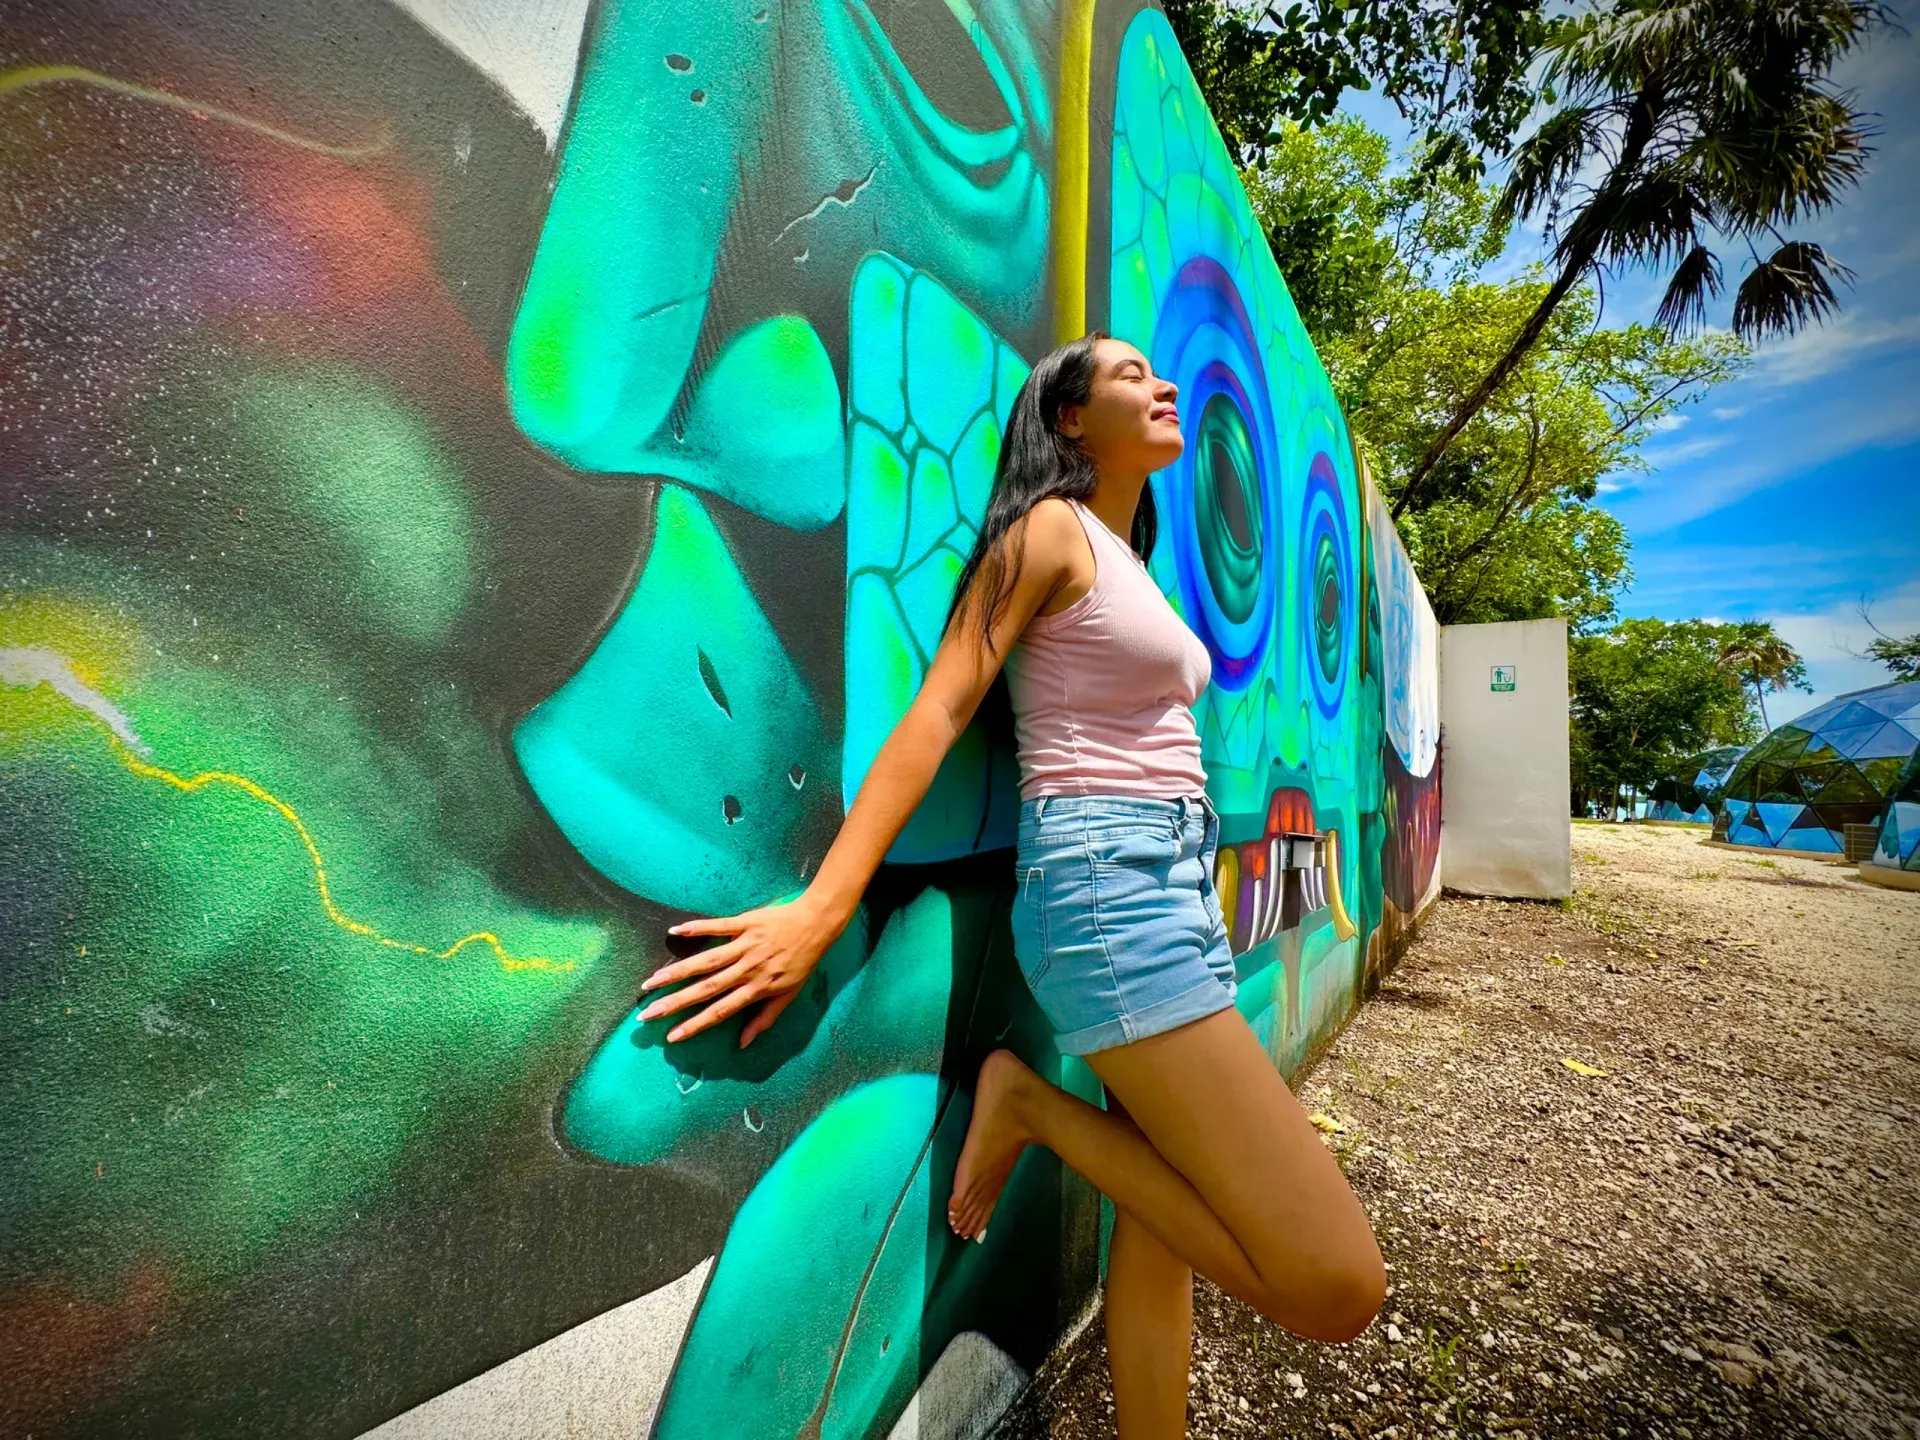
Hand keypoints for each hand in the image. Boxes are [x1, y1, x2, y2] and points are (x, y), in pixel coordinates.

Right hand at [638, 891, 851, 1045]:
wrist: (818, 924)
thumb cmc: (803, 962)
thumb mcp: (788, 995)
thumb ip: (764, 1018)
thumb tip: (743, 1043)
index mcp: (756, 990)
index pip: (720, 1012)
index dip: (695, 1025)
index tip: (671, 1036)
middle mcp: (747, 970)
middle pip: (706, 989)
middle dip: (675, 1003)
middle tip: (647, 1013)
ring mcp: (745, 945)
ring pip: (706, 961)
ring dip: (677, 971)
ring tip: (652, 981)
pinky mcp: (745, 923)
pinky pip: (717, 926)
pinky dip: (696, 929)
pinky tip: (674, 932)